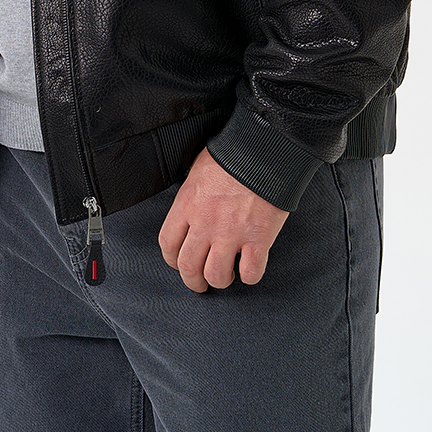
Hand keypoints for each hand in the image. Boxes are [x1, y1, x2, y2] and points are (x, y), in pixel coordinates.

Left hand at [158, 147, 288, 292]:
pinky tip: (250, 269)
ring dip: (221, 280)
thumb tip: (191, 206)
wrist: (264, 148)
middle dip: (193, 281)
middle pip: (188, 267)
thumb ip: (192, 194)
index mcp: (188, 204)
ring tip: (227, 275)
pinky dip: (250, 276)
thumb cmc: (232, 154)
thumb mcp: (198, 170)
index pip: (168, 243)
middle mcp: (206, 222)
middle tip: (200, 283)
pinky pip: (251, 272)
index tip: (179, 262)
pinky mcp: (258, 238)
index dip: (172, 259)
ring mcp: (232, 233)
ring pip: (217, 275)